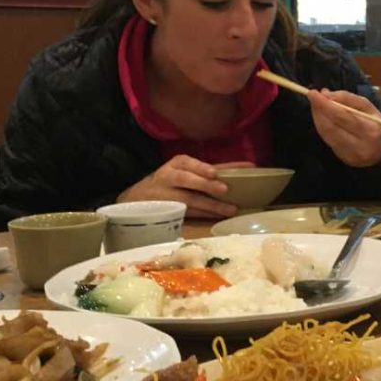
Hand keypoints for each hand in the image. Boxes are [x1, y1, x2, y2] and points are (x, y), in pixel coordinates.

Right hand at [118, 155, 244, 218]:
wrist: (137, 198)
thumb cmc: (172, 182)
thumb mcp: (184, 170)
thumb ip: (207, 171)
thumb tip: (243, 171)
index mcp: (177, 163)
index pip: (190, 163)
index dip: (203, 167)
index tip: (215, 172)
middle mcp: (169, 177)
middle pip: (185, 180)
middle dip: (205, 185)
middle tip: (225, 189)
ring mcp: (165, 195)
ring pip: (187, 199)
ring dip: (210, 205)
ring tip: (229, 209)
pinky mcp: (166, 211)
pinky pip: (186, 213)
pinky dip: (203, 215)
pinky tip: (217, 216)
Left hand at [306, 88, 380, 167]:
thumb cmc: (377, 124)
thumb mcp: (369, 107)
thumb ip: (348, 98)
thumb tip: (325, 94)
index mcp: (370, 129)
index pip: (343, 116)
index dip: (326, 105)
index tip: (314, 93)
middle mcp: (360, 144)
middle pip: (332, 126)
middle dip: (319, 109)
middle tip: (312, 96)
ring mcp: (350, 154)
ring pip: (326, 134)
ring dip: (318, 117)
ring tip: (316, 105)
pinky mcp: (343, 158)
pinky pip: (328, 140)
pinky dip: (322, 127)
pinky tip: (321, 118)